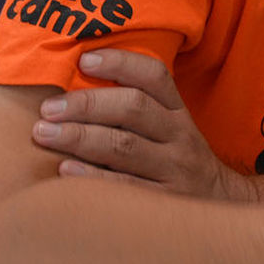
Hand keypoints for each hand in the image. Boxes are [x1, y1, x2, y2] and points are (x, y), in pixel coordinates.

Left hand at [32, 48, 256, 201]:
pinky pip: (124, 186)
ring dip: (79, 136)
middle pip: (133, 108)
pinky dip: (92, 176)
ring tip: (44, 133)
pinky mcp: (164, 202)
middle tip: (49, 108)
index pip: (154, 76)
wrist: (219, 203)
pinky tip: (65, 170)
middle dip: (86, 104)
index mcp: (177, 111)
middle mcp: (179, 135)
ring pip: (124, 146)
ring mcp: (173, 169)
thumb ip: (134, 109)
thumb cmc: (174, 161)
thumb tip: (72, 88)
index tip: (83, 60)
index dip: (120, 63)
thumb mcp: (168, 129)